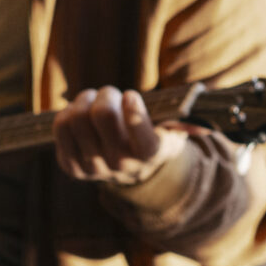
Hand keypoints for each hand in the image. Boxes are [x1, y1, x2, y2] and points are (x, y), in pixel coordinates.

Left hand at [54, 86, 187, 184]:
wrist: (134, 172)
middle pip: (101, 114)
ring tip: (95, 101)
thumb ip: (189, 123)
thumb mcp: (175, 131)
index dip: (131, 106)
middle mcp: (120, 165)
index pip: (139, 129)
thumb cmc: (155, 138)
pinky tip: (80, 115)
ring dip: (85, 100)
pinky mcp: (72, 166)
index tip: (130, 95)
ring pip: (76, 118)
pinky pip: (60, 128)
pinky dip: (68, 113)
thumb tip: (205, 124)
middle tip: (112, 94)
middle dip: (106, 94)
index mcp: (149, 154)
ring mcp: (93, 168)